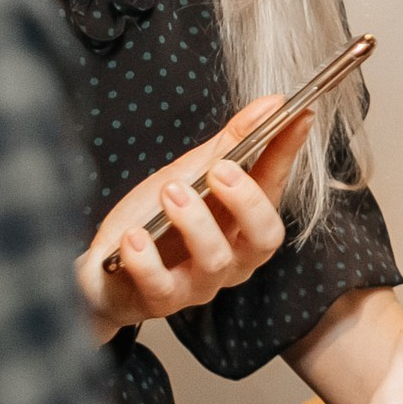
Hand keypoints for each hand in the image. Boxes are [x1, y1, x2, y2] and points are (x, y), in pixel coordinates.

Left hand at [76, 97, 311, 344]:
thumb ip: (232, 143)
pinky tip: (135, 238)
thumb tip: (272, 104)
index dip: (288, 152)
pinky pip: (161, 286)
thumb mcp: (189, 173)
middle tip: (221, 169)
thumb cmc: (154, 221)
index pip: (275, 186)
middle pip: (264, 238)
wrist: (103, 270)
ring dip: (195, 221)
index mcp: (244, 224)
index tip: (298, 115)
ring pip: (216, 260)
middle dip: (247, 201)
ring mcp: (198, 283)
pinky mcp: (159, 299)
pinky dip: (148, 260)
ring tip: (171, 192)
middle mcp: (232, 257)